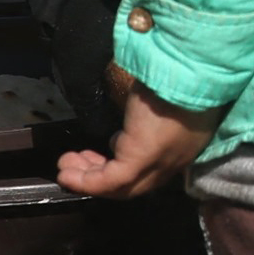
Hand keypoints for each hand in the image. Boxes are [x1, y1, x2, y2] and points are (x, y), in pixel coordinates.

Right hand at [57, 77, 212, 200]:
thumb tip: (123, 136)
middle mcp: (175, 160)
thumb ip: (144, 125)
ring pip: (121, 186)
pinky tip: (67, 174)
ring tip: (66, 167)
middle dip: (100, 175)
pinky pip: (109, 181)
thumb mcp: (157, 105)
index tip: (100, 157)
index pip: (150, 172)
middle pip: (134, 184)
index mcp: (184, 147)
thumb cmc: (173, 76)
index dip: (121, 168)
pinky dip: (86, 182)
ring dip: (88, 179)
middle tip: (76, 163)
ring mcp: (160, 163)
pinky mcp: (142, 159)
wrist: (187, 67)